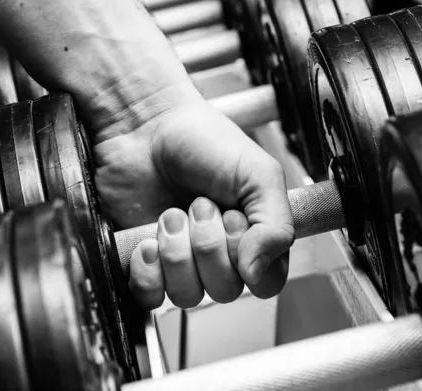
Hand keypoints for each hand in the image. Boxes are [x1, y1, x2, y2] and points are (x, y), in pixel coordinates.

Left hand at [91, 84, 294, 308]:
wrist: (146, 126)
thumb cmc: (204, 141)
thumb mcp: (259, 174)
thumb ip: (276, 225)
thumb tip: (258, 274)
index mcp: (254, 236)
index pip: (266, 282)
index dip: (248, 258)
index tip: (233, 217)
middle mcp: (221, 254)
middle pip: (224, 290)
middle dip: (207, 245)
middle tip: (198, 204)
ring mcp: (183, 261)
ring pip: (187, 296)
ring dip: (177, 252)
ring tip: (170, 213)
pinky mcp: (147, 263)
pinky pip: (150, 296)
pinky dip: (148, 273)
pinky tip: (148, 241)